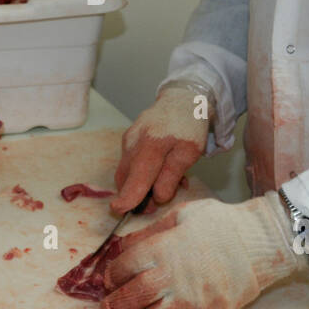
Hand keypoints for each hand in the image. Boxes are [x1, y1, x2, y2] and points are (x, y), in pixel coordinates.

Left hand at [100, 196, 308, 308]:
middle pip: (134, 296)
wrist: (261, 240)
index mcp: (164, 247)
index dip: (112, 276)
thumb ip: (149, 233)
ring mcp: (195, 299)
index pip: (125, 267)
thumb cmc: (220, 224)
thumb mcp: (179, 215)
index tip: (109, 281)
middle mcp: (175, 275)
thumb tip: (122, 247)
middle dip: (114, 307)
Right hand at [111, 85, 208, 214]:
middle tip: (154, 204)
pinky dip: (141, 172)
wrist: (182, 98)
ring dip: (140, 184)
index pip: (137, 177)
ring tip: (163, 182)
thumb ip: (172, 176)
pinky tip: (158, 169)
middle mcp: (134, 142)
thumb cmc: (190, 126)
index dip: (128, 197)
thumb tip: (157, 197)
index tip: (119, 210)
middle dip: (135, 195)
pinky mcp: (127, 139)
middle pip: (126, 178)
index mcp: (151, 145)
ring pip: (127, 171)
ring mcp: (128, 140)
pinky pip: (130, 163)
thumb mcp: (190, 152)